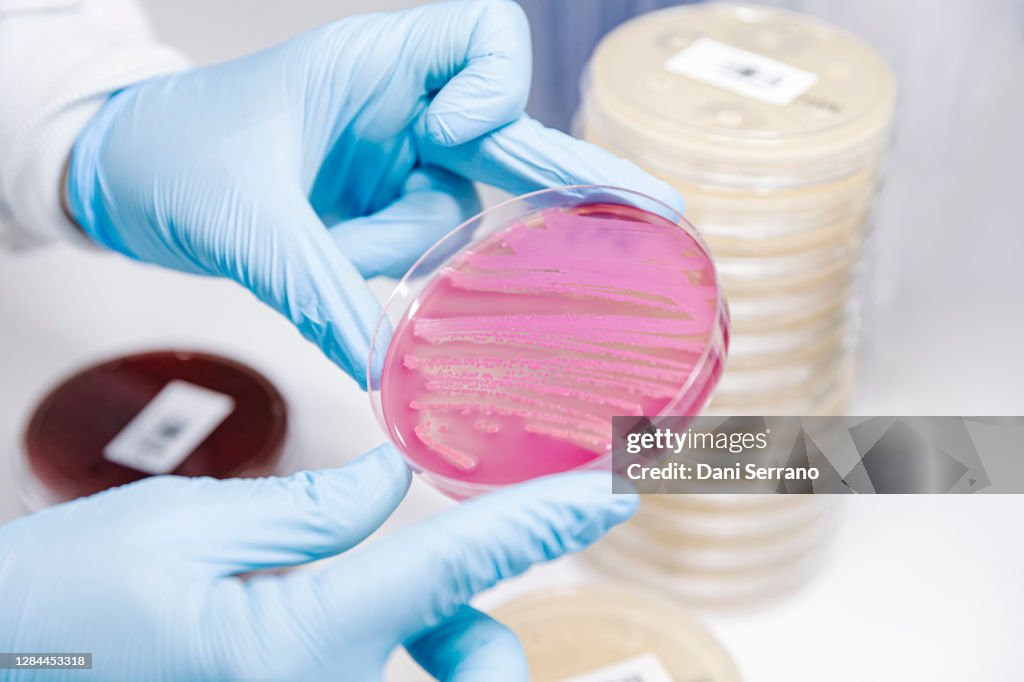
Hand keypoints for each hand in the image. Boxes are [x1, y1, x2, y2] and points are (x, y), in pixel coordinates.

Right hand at [0, 445, 635, 680]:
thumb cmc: (53, 612)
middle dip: (478, 632)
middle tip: (441, 588)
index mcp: (293, 643)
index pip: (458, 566)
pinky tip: (319, 611)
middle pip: (466, 659)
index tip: (616, 486)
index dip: (548, 520)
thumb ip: (306, 507)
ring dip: (432, 643)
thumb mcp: (178, 528)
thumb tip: (389, 482)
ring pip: (421, 676)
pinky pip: (366, 681)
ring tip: (355, 595)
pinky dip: (384, 650)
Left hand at [65, 0, 683, 386]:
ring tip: (321, 245)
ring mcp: (396, 163)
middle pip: (512, 137)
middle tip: (665, 219)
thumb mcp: (247, 222)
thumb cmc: (173, 155)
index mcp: (374, 65)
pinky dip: (397, 276)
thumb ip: (321, 294)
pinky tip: (342, 266)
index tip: (458, 135)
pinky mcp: (383, 210)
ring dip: (401, 254)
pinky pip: (425, 252)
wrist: (123, 178)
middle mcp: (400, 109)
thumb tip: (385, 374)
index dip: (498, 86)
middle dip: (575, 181)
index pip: (482, 38)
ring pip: (457, 220)